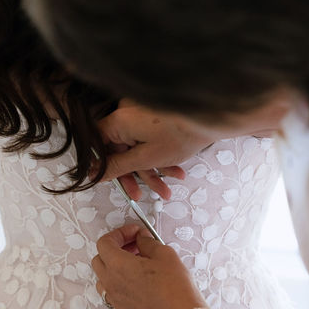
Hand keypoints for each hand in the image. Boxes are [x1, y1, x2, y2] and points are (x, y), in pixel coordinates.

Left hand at [92, 224, 207, 308]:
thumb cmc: (175, 287)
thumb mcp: (164, 254)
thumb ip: (147, 242)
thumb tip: (141, 238)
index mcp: (118, 265)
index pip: (105, 243)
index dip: (119, 234)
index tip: (134, 233)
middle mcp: (111, 283)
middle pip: (100, 259)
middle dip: (115, 249)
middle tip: (134, 246)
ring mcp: (116, 300)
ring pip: (104, 279)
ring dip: (115, 268)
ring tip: (135, 265)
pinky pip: (113, 294)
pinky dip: (121, 284)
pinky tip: (138, 282)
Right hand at [98, 101, 214, 199]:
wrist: (212, 118)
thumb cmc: (182, 134)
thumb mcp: (145, 158)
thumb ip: (117, 166)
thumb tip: (96, 173)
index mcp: (118, 121)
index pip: (97, 145)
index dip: (100, 166)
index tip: (106, 181)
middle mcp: (126, 114)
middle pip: (118, 149)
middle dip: (133, 174)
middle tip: (138, 194)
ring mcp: (140, 115)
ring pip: (136, 148)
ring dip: (150, 170)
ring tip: (165, 190)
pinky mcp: (153, 117)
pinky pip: (147, 140)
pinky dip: (158, 156)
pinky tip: (174, 172)